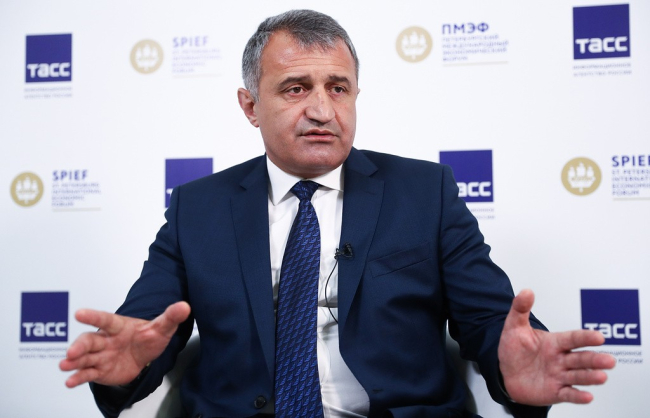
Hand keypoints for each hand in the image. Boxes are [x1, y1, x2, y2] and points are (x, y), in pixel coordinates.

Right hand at [59, 301, 190, 387]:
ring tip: (65, 366)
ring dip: (74, 362)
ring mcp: (101, 356)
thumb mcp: (162, 328)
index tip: (79, 313)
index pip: (106, 320)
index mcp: (119, 326)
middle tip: (71, 352)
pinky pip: (88, 374)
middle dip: (79, 346)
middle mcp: (106, 340)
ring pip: (85, 358)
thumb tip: (184, 306)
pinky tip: (70, 381)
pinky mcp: (100, 371)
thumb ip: (171, 317)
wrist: (145, 356)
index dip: (93, 317)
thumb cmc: (148, 338)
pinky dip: (78, 377)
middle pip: (90, 340)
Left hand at [498, 289, 615, 405]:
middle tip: (609, 361)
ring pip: (578, 376)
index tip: (599, 337)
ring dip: (590, 377)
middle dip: (595, 360)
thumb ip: (520, 309)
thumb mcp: (514, 327)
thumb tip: (526, 291)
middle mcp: (561, 359)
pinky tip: (587, 396)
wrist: (505, 373)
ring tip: (602, 377)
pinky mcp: (556, 392)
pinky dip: (578, 396)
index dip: (585, 338)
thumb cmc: (514, 349)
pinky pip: (568, 394)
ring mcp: (560, 376)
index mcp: (555, 342)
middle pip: (581, 358)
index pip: (573, 338)